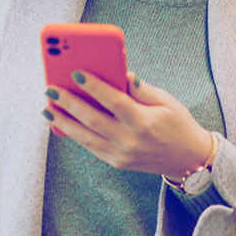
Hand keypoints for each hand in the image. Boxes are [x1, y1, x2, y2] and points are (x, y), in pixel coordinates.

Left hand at [43, 69, 213, 180]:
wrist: (188, 159)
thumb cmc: (177, 124)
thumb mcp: (166, 101)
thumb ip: (142, 89)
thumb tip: (122, 73)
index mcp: (144, 122)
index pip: (114, 101)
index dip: (94, 86)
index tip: (76, 72)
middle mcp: (130, 140)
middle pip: (93, 120)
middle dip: (68, 103)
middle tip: (50, 90)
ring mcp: (122, 155)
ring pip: (85, 137)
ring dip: (63, 122)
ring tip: (47, 108)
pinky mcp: (116, 163)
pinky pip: (90, 146)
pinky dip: (74, 134)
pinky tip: (61, 122)